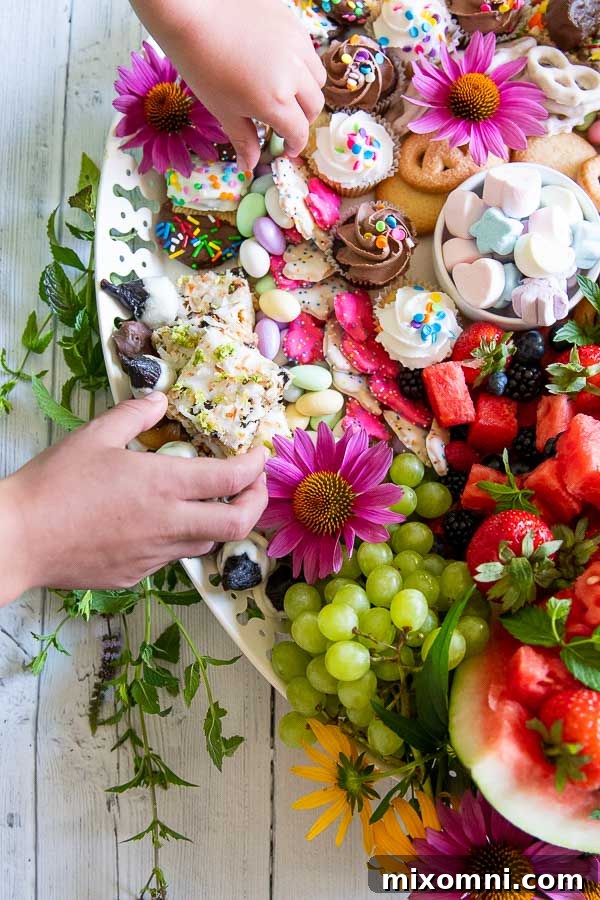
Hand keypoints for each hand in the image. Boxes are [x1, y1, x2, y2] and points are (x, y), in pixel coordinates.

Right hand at [0, 393, 267, 603]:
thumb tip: (161, 400)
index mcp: (163, 485)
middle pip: (239, 524)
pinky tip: (162, 523)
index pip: (232, 479)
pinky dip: (182, 538)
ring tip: (208, 502)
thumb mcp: (95, 435)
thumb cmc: (55, 483)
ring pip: (208, 543)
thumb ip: (135, 414)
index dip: (255, 467)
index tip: (259, 456)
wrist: (19, 539)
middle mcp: (169, 523)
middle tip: (252, 485)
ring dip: (219, 522)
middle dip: (256, 502)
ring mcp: (154, 554)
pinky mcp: (137, 574)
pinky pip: (173, 557)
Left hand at [131, 0, 325, 168]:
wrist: (192, 14)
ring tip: (286, 94)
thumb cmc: (202, 65)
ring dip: (306, 92)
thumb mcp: (223, 110)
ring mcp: (297, 46)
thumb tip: (250, 165)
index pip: (298, 132)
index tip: (285, 149)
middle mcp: (294, 74)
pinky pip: (308, 52)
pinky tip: (280, 66)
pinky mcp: (292, 24)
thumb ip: (244, 139)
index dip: (293, 146)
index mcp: (276, 101)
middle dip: (301, 120)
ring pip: (317, 78)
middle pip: (314, 107)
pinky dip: (301, 65)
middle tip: (284, 124)